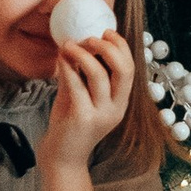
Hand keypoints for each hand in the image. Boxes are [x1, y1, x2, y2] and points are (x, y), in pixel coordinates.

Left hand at [39, 30, 134, 178]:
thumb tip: (75, 44)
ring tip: (68, 45)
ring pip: (99, 75)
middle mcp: (116, 109)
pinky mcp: (82, 118)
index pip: (130, 68)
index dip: (121, 46)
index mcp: (120, 103)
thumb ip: (81, 75)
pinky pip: (77, 86)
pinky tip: (60, 59)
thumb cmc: (69, 125)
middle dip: (108, 48)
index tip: (106, 32)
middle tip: (90, 37)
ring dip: (83, 54)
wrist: (61, 158)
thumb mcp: (80, 96)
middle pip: (124, 70)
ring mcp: (100, 115)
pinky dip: (68, 68)